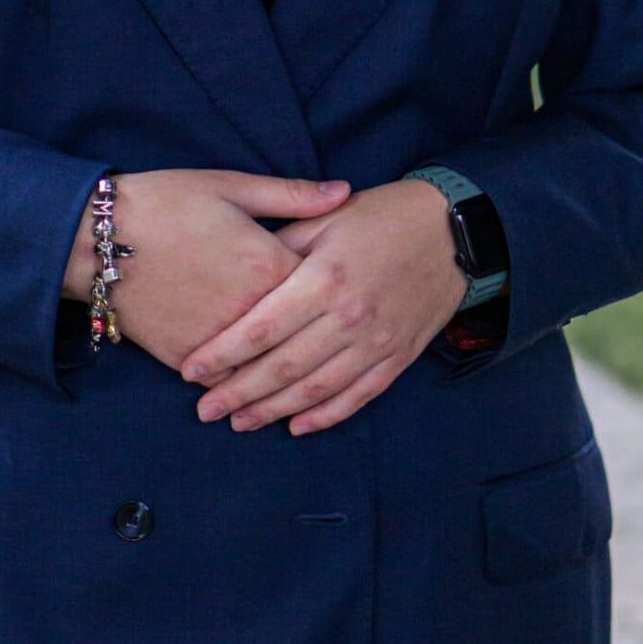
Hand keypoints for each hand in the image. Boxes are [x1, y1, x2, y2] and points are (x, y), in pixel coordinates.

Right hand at [60, 168, 351, 374]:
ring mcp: (218, 341)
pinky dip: (242, 386)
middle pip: (304, 340)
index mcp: (268, 265)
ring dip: (288, 379)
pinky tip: (258, 392)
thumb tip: (345, 191)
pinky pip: (226, 382)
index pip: (325, 289)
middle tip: (348, 350)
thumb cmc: (166, 202)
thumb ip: (292, 195)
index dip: (340, 291)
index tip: (355, 292)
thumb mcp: (231, 187)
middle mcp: (250, 311)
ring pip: (268, 371)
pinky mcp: (186, 358)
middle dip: (326, 345)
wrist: (95, 237)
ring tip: (310, 384)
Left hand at [181, 178, 465, 435]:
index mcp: (324, 279)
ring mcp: (376, 342)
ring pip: (316, 389)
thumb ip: (280, 245)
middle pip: (283, 368)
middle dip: (238, 393)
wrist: (452, 231)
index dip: (223, 354)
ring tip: (240, 422)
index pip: (261, 329)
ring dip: (274, 411)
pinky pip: (357, 396)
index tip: (190, 370)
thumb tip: (238, 275)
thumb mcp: (325, 219)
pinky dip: (326, 416)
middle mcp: (349, 317)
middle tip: (205, 411)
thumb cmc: (380, 217)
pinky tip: (297, 426)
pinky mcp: (397, 357)